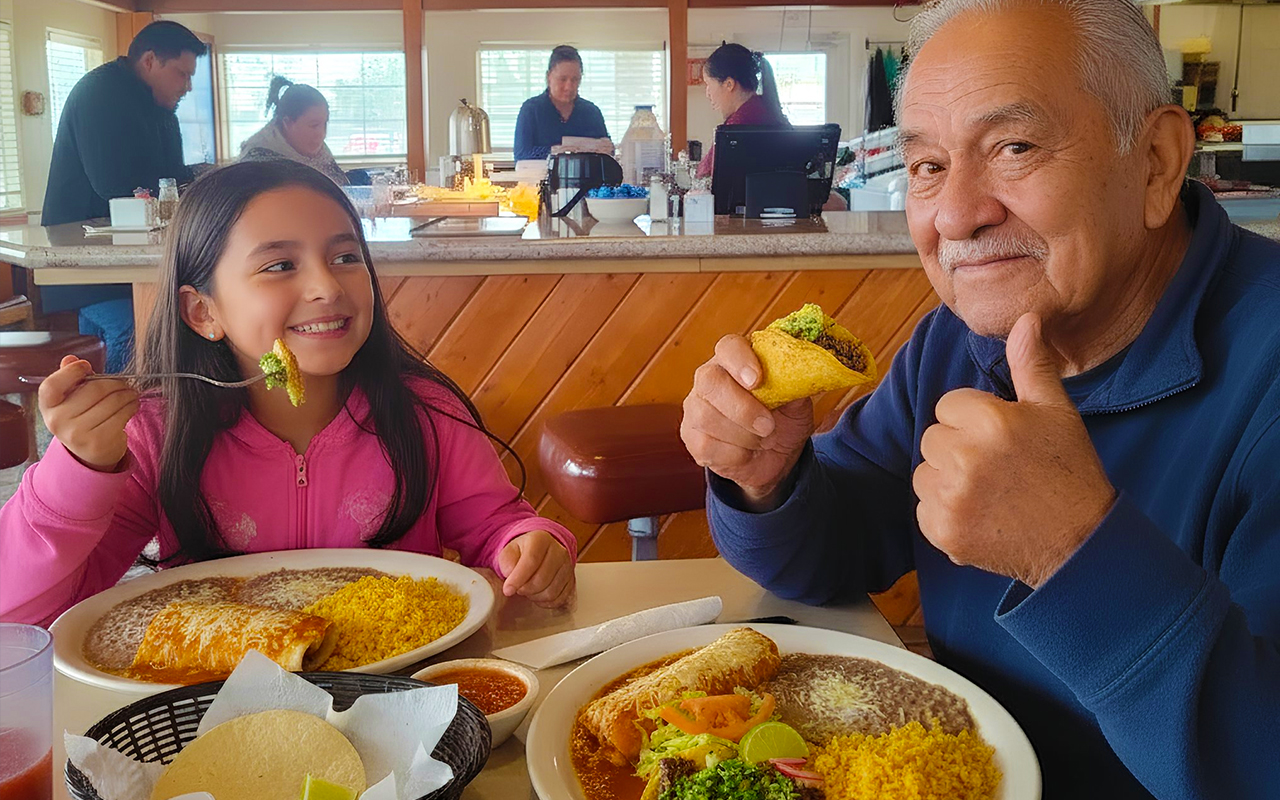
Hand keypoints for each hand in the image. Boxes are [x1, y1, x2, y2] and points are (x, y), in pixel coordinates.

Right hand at [38, 355, 138, 471]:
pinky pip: (121, 415)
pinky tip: (132, 405)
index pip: (52, 385)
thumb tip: (71, 359)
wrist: (88, 453)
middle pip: (93, 390)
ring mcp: (77, 433)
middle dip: (114, 383)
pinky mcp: (98, 442)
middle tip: (124, 383)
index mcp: (48, 406)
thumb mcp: (70, 399)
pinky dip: (131, 406)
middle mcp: (58, 421)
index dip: (71, 372)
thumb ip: (69, 378)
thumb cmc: (80, 417)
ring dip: (127, 394)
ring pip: (112, 402)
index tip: (86, 367)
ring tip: (131, 393)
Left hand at [497, 530, 574, 607]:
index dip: (518, 579)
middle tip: (518, 587)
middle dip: (525, 589)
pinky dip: (545, 601)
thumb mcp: (509, 552)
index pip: (531, 561)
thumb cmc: (523, 553)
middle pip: (541, 580)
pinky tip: (538, 593)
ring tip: (528, 589)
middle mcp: (559, 551)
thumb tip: (510, 575)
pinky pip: (558, 599)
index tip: (508, 590)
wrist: (540, 552)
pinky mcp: (571, 581)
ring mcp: (567, 566)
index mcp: (541, 539)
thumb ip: (507, 563)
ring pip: (551, 592)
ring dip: (535, 596)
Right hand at [681, 334, 814, 510]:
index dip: (740, 360)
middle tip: (768, 426)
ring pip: (706, 417)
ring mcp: (696, 407)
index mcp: (737, 360)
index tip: (757, 380)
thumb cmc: (783, 419)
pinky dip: (735, 455)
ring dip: (743, 435)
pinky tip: (747, 453)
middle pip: (710, 381)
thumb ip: (797, 385)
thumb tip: (806, 371)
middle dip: (742, 407)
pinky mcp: (691, 437)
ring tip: (764, 440)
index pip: (729, 346)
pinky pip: (706, 445)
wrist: (774, 457)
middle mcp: (710, 378)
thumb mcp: (798, 402)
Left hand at [912, 313, 1116, 587]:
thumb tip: (1025, 318)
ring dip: (947, 482)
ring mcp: (951, 496)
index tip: (1002, 441)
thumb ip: (1031, 364)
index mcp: (989, 420)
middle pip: (932, 438)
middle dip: (958, 450)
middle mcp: (965, 456)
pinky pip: (923, 510)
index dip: (974, 421)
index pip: (948, 406)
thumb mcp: (1056, 411)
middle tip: (998, 468)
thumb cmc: (1068, 471)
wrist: (1079, 544)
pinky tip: (980, 517)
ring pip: (924, 474)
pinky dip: (945, 515)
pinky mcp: (943, 530)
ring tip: (990, 493)